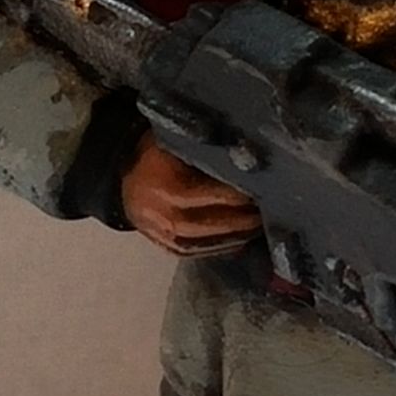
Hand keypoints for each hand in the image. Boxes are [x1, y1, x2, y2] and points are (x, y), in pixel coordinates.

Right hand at [121, 132, 262, 256]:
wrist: (123, 179)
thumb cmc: (155, 155)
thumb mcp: (177, 144)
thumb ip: (207, 153)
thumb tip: (246, 157)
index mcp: (173, 189)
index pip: (220, 196)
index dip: (245, 193)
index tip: (266, 186)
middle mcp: (171, 219)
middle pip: (222, 223)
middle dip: (249, 217)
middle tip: (271, 207)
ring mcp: (170, 239)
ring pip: (217, 243)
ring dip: (242, 234)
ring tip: (260, 222)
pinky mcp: (171, 250)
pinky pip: (205, 252)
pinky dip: (226, 246)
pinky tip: (241, 237)